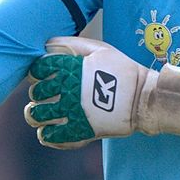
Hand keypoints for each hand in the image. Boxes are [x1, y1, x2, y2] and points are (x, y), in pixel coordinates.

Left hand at [24, 37, 179, 148]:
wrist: (143, 99)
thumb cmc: (122, 71)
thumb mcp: (100, 49)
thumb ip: (73, 44)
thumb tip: (48, 43)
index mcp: (71, 68)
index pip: (38, 69)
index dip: (37, 72)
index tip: (45, 75)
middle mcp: (68, 89)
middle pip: (36, 93)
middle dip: (38, 93)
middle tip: (48, 95)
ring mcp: (72, 112)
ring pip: (36, 115)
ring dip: (37, 114)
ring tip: (45, 113)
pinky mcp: (78, 131)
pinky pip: (50, 136)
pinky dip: (47, 134)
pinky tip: (53, 128)